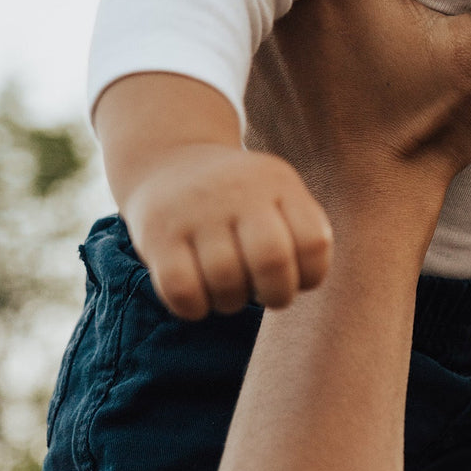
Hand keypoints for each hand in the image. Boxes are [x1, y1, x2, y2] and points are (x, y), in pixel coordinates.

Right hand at [123, 140, 332, 320]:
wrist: (168, 161)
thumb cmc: (238, 201)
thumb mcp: (277, 195)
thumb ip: (301, 235)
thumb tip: (303, 285)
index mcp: (277, 181)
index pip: (313, 242)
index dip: (311, 275)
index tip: (296, 277)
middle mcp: (237, 190)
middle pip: (271, 260)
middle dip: (277, 295)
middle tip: (267, 295)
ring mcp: (194, 210)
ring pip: (226, 282)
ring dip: (233, 302)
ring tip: (229, 291)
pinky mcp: (157, 234)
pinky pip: (182, 291)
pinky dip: (195, 308)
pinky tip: (199, 296)